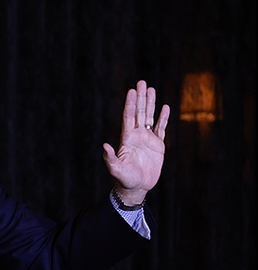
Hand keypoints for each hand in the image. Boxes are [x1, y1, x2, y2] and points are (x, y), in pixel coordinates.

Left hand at [103, 80, 170, 204]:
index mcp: (127, 138)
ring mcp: (147, 139)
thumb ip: (110, 158)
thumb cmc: (125, 179)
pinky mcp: (158, 145)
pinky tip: (165, 107)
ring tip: (152, 89)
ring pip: (149, 117)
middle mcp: (136, 135)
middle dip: (141, 98)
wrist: (137, 187)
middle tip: (142, 82)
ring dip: (151, 103)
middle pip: (139, 112)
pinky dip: (163, 118)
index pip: (129, 117)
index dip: (130, 104)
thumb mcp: (116, 169)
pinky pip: (161, 128)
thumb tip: (105, 146)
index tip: (132, 91)